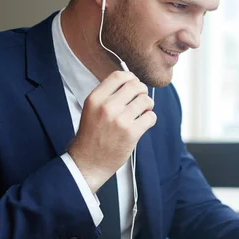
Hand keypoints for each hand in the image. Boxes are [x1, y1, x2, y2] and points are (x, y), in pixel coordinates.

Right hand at [68, 71, 155, 192]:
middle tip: (141, 99)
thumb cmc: (91, 136)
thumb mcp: (91, 110)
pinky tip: (143, 123)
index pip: (119, 76)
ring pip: (146, 100)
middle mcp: (107, 107)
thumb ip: (107, 95)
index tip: (134, 84)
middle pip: (136, 85)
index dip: (131, 78)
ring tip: (143, 112)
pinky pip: (151, 117)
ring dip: (148, 105)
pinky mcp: (131, 133)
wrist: (88, 162)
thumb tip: (130, 81)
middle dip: (142, 91)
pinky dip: (150, 119)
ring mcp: (120, 120)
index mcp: (95, 99)